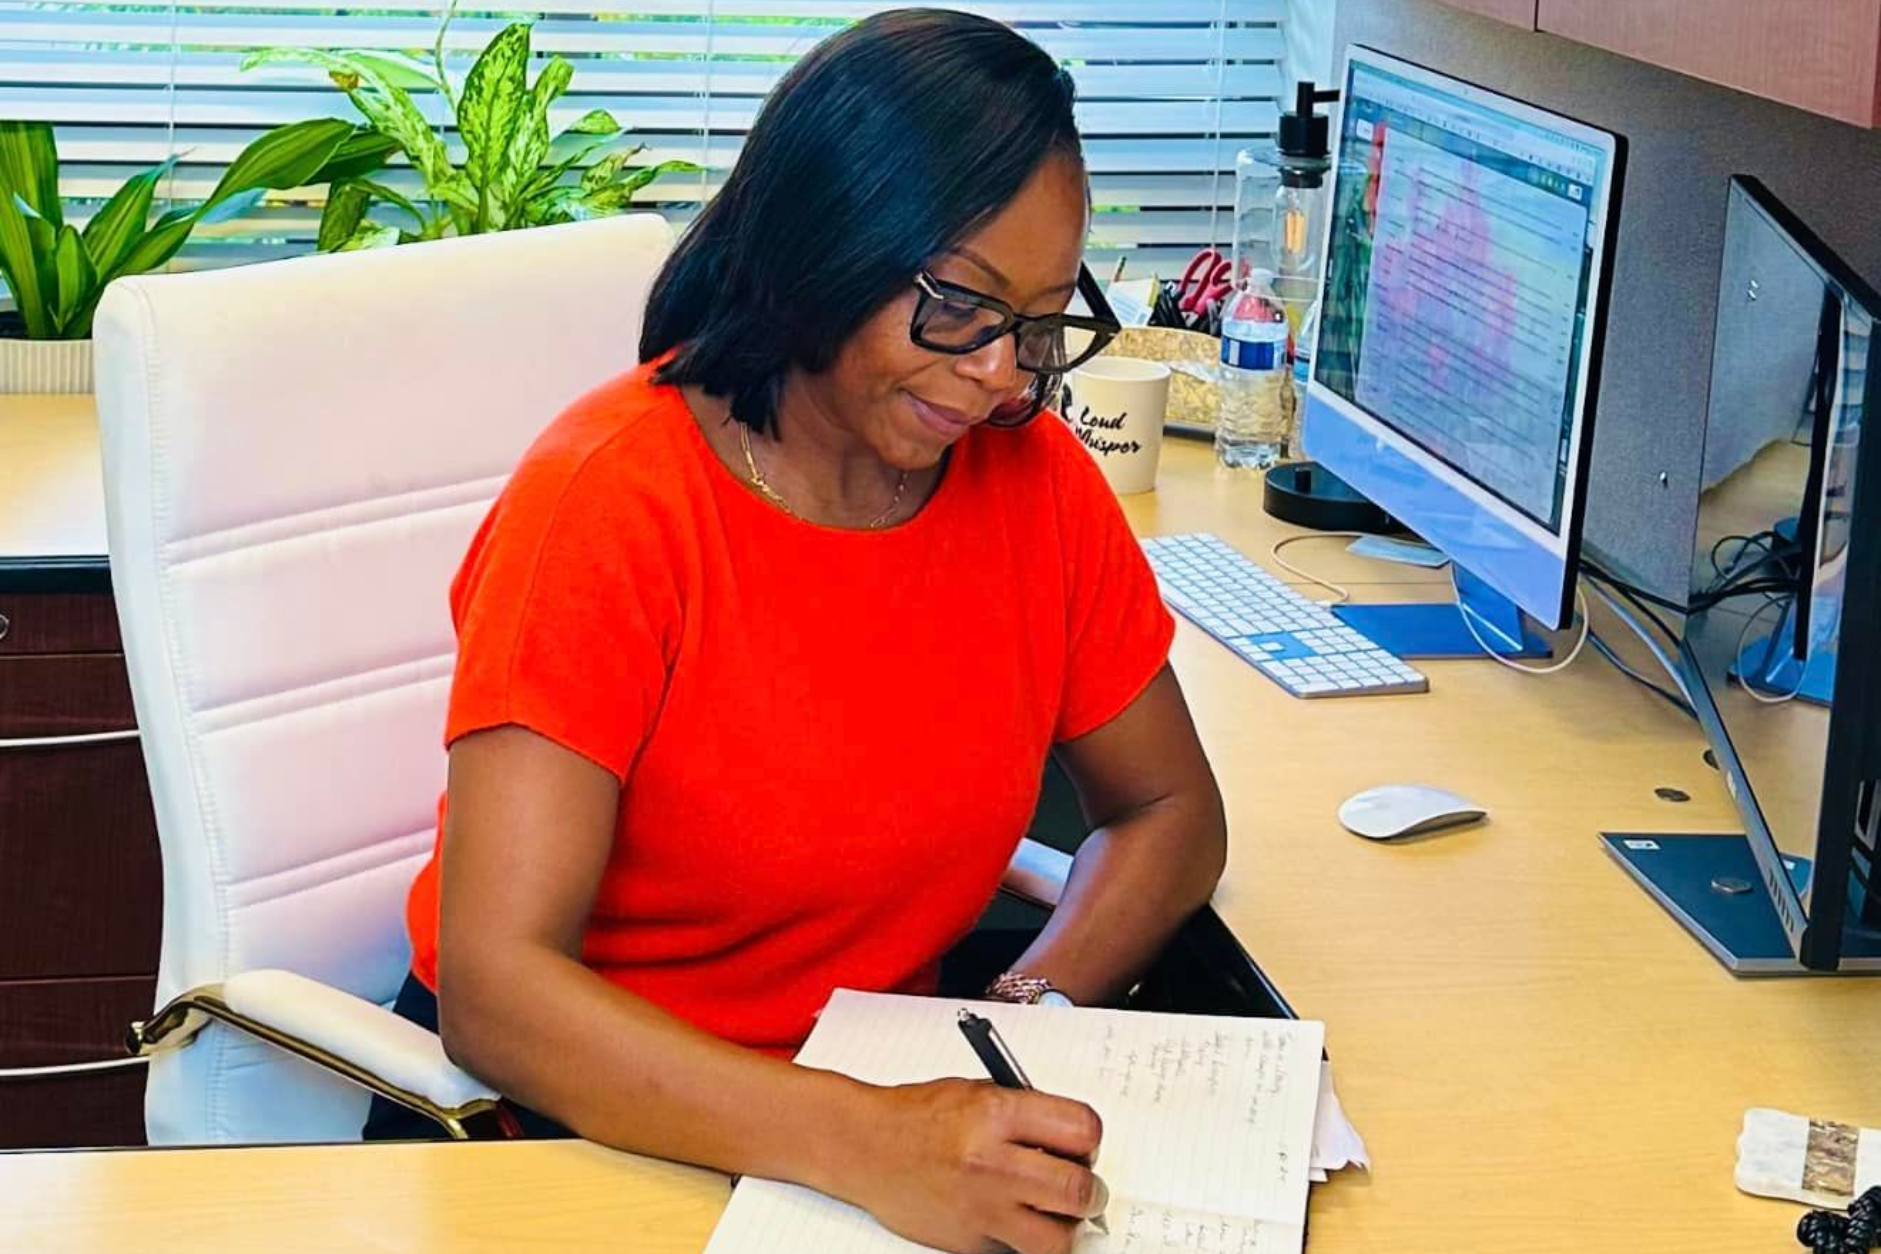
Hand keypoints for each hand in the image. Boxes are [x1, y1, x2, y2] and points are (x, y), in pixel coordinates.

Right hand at [831, 1078, 1107, 1253]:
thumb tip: (1073, 1141)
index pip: (1082, 1131)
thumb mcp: (979, 1092)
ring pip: (1058, 1238)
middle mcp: (991, 1161)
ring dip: (1065, 1227)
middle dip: (1091, 1192)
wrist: (865, 1147)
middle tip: (1084, 1190)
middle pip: (1079, 1190)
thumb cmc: (918, 1117)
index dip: (1091, 1142)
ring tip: (1054, 1212)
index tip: (1085, 1147)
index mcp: (998, 1113)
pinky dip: (1024, 1238)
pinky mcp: (969, 1242)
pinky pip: (1019, 1250)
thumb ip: (1029, 1113)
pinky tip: (1012, 1217)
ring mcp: (980, 1207)